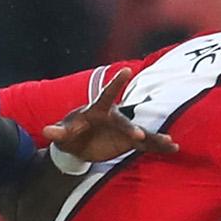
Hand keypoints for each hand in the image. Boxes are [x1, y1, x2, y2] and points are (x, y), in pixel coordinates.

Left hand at [43, 68, 177, 164]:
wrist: (79, 144)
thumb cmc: (70, 133)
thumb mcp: (62, 134)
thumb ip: (58, 132)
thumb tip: (47, 131)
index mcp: (98, 110)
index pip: (106, 95)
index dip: (115, 83)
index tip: (126, 71)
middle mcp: (114, 118)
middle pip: (124, 122)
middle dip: (130, 128)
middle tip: (137, 135)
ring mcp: (124, 131)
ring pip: (142, 134)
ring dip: (154, 138)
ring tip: (170, 143)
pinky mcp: (129, 142)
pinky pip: (146, 145)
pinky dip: (159, 146)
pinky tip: (173, 149)